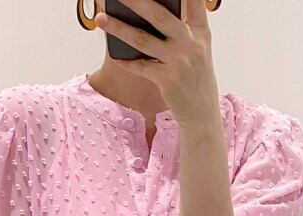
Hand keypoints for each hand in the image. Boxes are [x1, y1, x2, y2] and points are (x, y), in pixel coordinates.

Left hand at [96, 0, 219, 127]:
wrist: (202, 115)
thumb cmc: (196, 80)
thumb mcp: (198, 50)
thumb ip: (182, 29)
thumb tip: (149, 12)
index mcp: (201, 32)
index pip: (194, 0)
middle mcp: (191, 44)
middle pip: (159, 14)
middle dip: (135, 1)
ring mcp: (179, 62)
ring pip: (143, 40)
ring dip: (118, 28)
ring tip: (100, 18)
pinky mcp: (167, 81)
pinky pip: (141, 66)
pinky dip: (127, 61)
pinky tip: (116, 55)